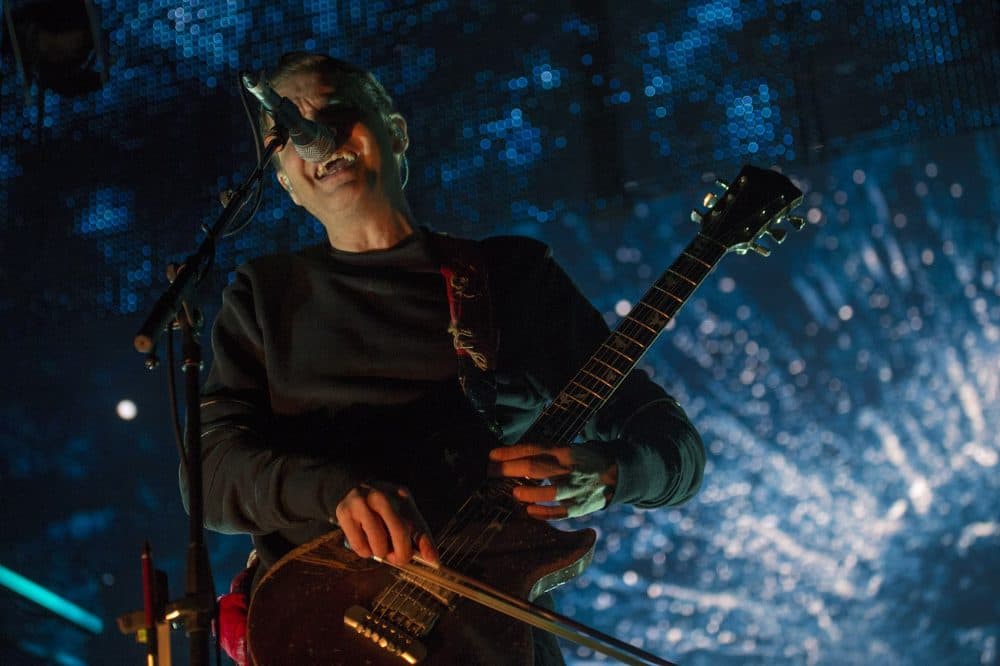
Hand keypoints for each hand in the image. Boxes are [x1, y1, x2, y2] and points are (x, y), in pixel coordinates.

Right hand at [334, 482, 439, 565]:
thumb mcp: (403, 511)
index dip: (426, 543)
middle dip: (402, 554)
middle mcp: (381, 497)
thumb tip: (432, 559)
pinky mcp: (344, 514)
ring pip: (378, 546)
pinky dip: (365, 551)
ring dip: (380, 552)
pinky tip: (365, 539)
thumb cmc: (383, 506)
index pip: (417, 522)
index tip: (433, 560)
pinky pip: (360, 547)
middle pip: (399, 533)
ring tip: (378, 543)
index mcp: (400, 495)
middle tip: (398, 559)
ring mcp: (361, 504)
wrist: (350, 487)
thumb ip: (417, 532)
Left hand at [487, 444, 617, 519]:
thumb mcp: (567, 449)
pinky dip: (543, 513)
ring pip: (549, 492)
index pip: (533, 449)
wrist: (617, 473)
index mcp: (564, 451)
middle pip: (535, 467)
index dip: (510, 452)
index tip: (491, 456)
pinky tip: (529, 510)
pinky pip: (560, 512)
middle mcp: (569, 468)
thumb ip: (545, 454)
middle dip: (509, 470)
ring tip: (515, 493)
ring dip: (528, 493)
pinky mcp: (580, 506)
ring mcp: (575, 488)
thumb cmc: (583, 460)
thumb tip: (512, 458)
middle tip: (491, 472)